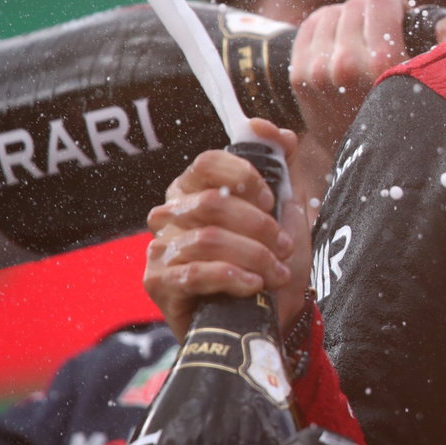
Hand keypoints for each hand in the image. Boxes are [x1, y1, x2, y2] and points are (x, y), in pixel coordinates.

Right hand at [144, 120, 307, 340]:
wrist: (268, 319)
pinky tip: (252, 284)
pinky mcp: (158, 284)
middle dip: (259, 226)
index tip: (270, 198)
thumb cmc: (272, 260)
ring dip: (253, 256)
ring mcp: (160, 249)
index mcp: (195, 189)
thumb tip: (267, 126)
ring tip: (276, 272)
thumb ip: (282, 164)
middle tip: (284, 247)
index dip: (242, 176)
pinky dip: (232, 276)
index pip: (207, 162)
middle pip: (211, 203)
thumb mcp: (287, 209)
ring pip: (208, 240)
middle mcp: (171, 214)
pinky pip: (194, 272)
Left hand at [289, 0, 445, 163]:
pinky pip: (309, 26)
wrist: (368, 162)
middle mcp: (345, 65)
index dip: (396, 6)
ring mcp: (317, 70)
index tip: (402, 21)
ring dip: (349, 22)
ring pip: (332, 13)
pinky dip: (326, 27)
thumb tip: (445, 21)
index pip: (380, 1)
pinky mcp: (299, 76)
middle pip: (356, 5)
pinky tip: (340, 42)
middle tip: (383, 35)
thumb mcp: (437, 83)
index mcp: (381, 62)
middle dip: (373, 16)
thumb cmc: (409, 119)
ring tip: (362, 41)